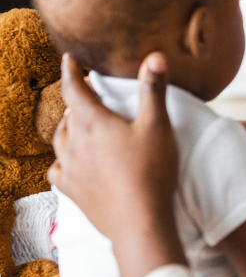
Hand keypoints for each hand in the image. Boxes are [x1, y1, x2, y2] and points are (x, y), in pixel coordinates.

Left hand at [48, 52, 186, 276]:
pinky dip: (62, 159)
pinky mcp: (73, 191)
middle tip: (84, 92)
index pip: (74, 88)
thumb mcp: (157, 124)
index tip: (68, 58)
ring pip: (60, 140)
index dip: (71, 71)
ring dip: (68, 127)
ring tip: (77, 122)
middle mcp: (75, 143)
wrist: (139, 220)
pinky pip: (58, 169)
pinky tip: (70, 161)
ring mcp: (71, 168)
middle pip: (67, 114)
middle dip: (75, 100)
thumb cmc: (151, 169)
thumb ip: (154, 89)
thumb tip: (155, 56)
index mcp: (93, 122)